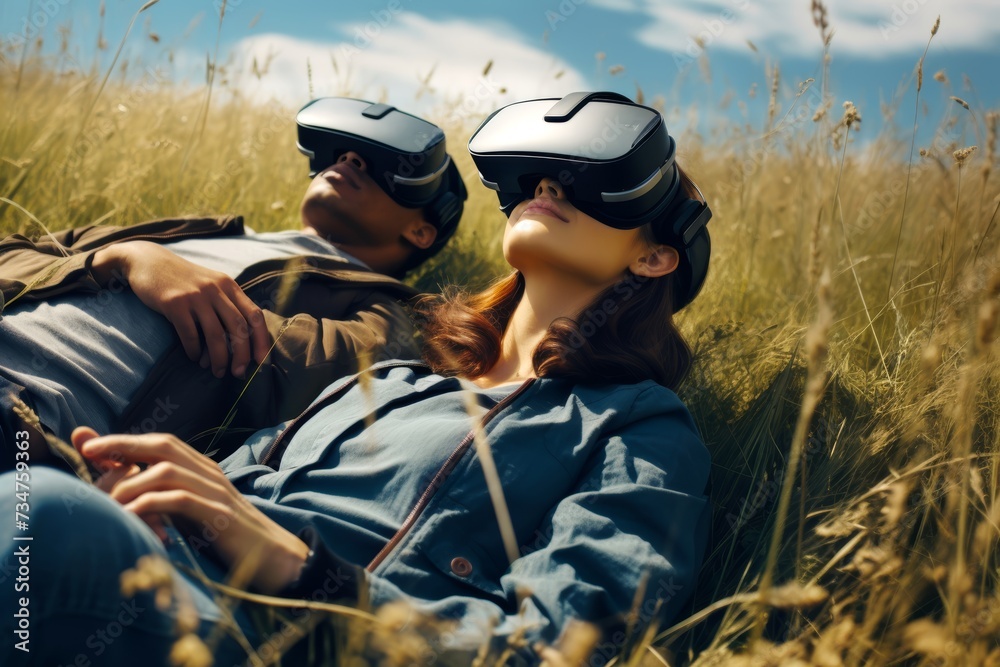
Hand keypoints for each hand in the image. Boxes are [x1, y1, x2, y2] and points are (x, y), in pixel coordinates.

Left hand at [72, 427, 308, 593]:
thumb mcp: (191, 514)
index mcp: (203, 471)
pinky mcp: (220, 516)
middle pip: (163, 446)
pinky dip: (150, 505)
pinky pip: (179, 501)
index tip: (89, 444)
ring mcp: (217, 493)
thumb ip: (162, 498)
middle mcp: (210, 474)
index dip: (125, 439)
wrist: (274, 558)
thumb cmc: (228, 539)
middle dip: (122, 445)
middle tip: (89, 452)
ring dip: (130, 484)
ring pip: (167, 471)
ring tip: (108, 505)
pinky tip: (130, 519)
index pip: (162, 443)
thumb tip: (122, 491)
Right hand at [92, 241, 270, 377]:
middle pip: (238, 327)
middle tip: (239, 373)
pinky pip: (189, 334)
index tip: (262, 362)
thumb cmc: (183, 280)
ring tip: (217, 372)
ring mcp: (195, 296)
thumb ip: (227, 305)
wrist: (148, 261)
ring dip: (219, 358)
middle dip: (242, 355)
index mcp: (229, 286)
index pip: (255, 315)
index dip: (262, 340)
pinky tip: (194, 358)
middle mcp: (216, 289)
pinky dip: (194, 350)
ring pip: (215, 334)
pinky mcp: (174, 303)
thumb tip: (242, 342)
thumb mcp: (211, 285)